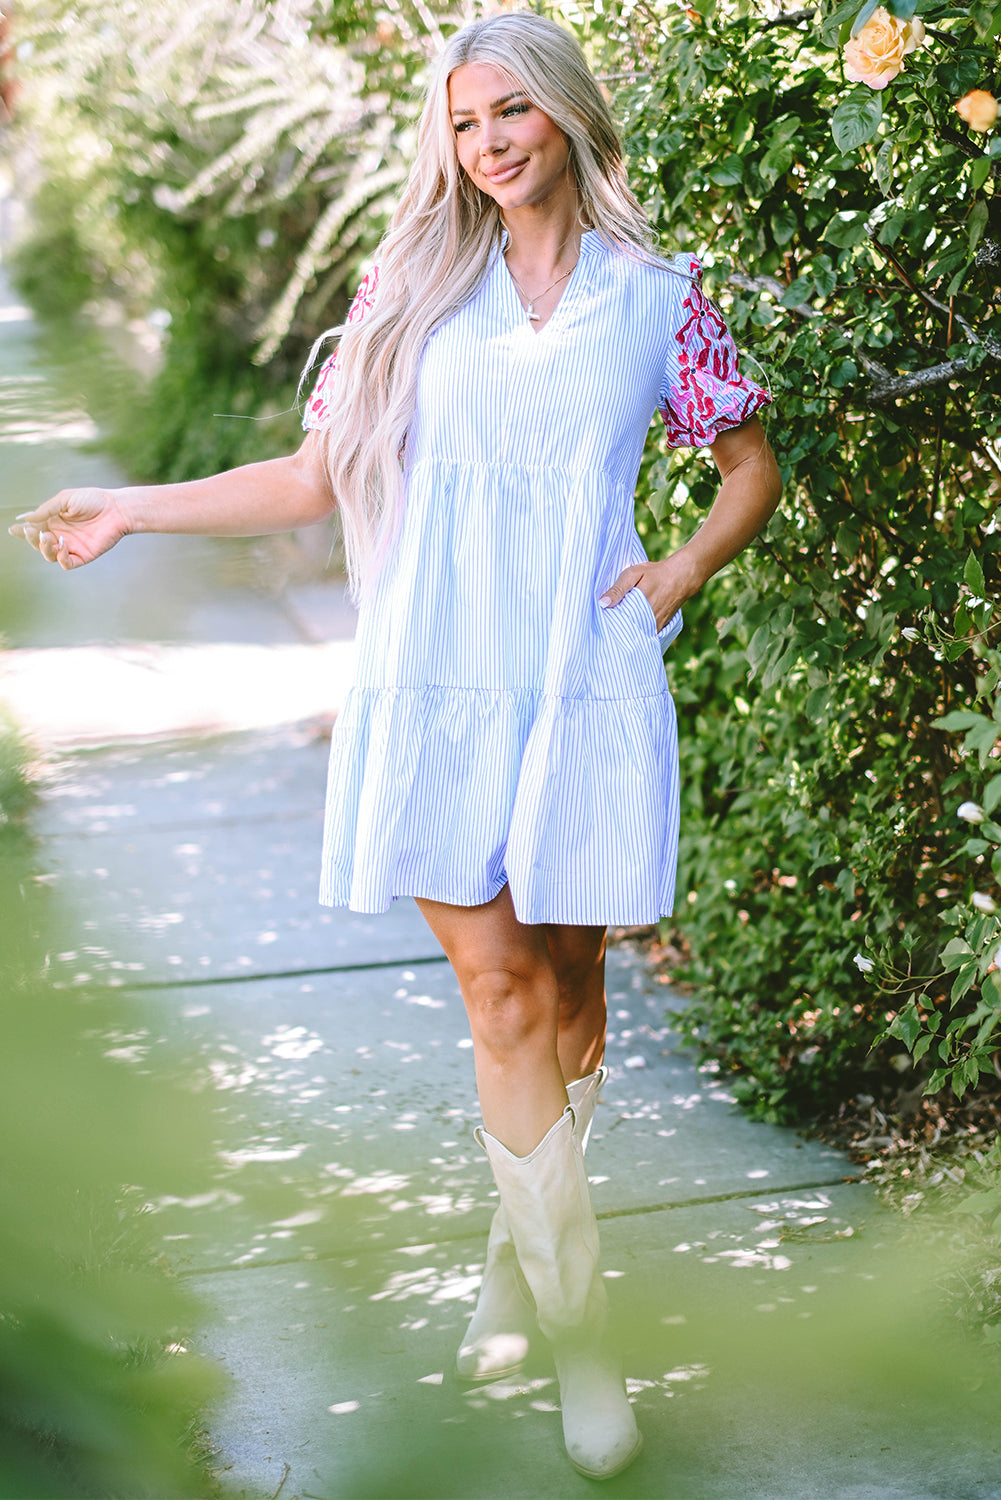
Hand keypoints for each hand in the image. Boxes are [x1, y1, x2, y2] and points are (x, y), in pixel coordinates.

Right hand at [8, 487, 131, 568]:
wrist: (116, 508)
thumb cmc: (93, 500)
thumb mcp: (65, 500)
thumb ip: (46, 510)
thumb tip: (25, 519)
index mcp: (53, 521)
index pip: (33, 529)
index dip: (23, 531)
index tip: (14, 529)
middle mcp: (60, 535)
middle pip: (38, 543)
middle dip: (31, 538)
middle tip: (32, 531)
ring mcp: (71, 546)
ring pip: (49, 555)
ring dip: (44, 548)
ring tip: (47, 537)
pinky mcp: (83, 555)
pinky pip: (66, 563)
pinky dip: (61, 557)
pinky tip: (63, 545)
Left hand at [599, 551, 702, 629]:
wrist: (681, 577)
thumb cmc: (654, 573)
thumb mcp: (633, 574)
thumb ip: (618, 588)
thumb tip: (602, 603)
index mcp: (638, 608)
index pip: (617, 624)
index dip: (607, 625)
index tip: (598, 624)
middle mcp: (648, 621)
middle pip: (626, 632)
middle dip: (615, 631)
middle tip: (604, 628)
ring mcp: (655, 627)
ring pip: (636, 635)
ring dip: (626, 632)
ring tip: (616, 629)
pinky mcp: (660, 628)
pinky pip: (645, 634)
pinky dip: (637, 633)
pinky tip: (630, 627)